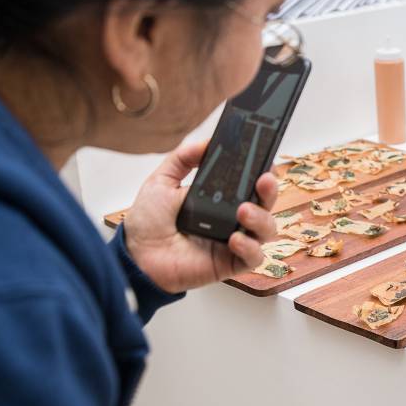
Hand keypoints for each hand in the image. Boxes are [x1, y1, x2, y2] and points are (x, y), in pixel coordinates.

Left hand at [122, 141, 276, 293]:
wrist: (135, 256)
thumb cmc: (148, 222)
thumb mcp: (162, 181)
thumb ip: (183, 158)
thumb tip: (207, 141)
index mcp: (222, 198)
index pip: (251, 183)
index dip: (262, 171)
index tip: (264, 159)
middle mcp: (233, 218)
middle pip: (266, 203)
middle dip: (270, 190)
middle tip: (263, 179)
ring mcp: (234, 241)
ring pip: (267, 229)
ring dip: (262, 218)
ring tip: (243, 211)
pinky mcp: (230, 263)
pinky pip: (254, 257)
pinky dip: (250, 247)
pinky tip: (234, 239)